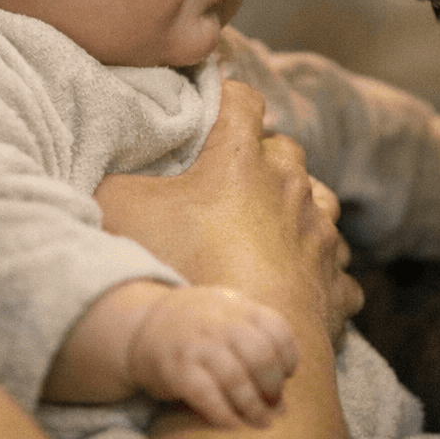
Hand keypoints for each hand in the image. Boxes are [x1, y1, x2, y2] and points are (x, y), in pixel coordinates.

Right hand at [94, 81, 361, 332]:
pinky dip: (316, 265)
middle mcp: (291, 186)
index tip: (212, 109)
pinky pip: (332, 261)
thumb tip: (107, 162)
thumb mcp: (122, 211)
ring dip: (297, 207)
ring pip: (318, 200)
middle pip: (283, 150)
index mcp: (243, 158)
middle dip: (261, 157)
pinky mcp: (332, 278)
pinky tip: (296, 277)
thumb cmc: (185, 268)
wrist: (244, 339)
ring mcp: (318, 232)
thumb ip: (115, 177)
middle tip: (228, 181)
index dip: (226, 99)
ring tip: (267, 226)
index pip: (242, 101)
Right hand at [125, 286, 297, 428]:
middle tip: (275, 404)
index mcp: (237, 306)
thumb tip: (285, 388)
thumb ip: (256, 338)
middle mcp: (219, 322)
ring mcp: (197, 345)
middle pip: (260, 355)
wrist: (143, 326)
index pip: (277, 329)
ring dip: (253, 407)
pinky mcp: (177, 369)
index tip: (287, 374)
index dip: (289, 356)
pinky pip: (206, 395)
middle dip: (273, 386)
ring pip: (236, 378)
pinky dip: (223, 414)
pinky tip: (233, 424)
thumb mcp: (228, 313)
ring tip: (262, 421)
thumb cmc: (198, 326)